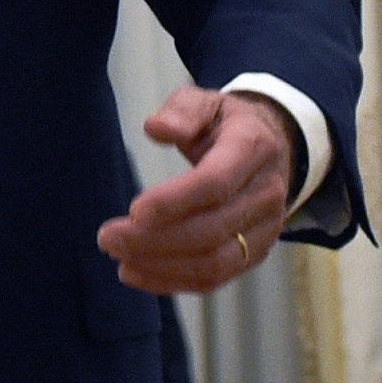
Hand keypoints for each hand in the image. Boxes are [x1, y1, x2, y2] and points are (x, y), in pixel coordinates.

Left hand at [96, 86, 296, 294]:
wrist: (273, 146)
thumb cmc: (225, 123)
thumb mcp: (205, 101)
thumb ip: (182, 111)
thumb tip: (156, 128)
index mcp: (252, 150)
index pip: (215, 184)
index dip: (174, 202)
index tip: (133, 212)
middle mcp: (265, 194)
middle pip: (212, 231)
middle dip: (156, 240)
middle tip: (108, 238)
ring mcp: (265, 229)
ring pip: (215, 263)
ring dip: (162, 267)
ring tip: (118, 258)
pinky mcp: (254, 252)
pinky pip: (216, 278)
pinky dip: (174, 281)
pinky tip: (136, 273)